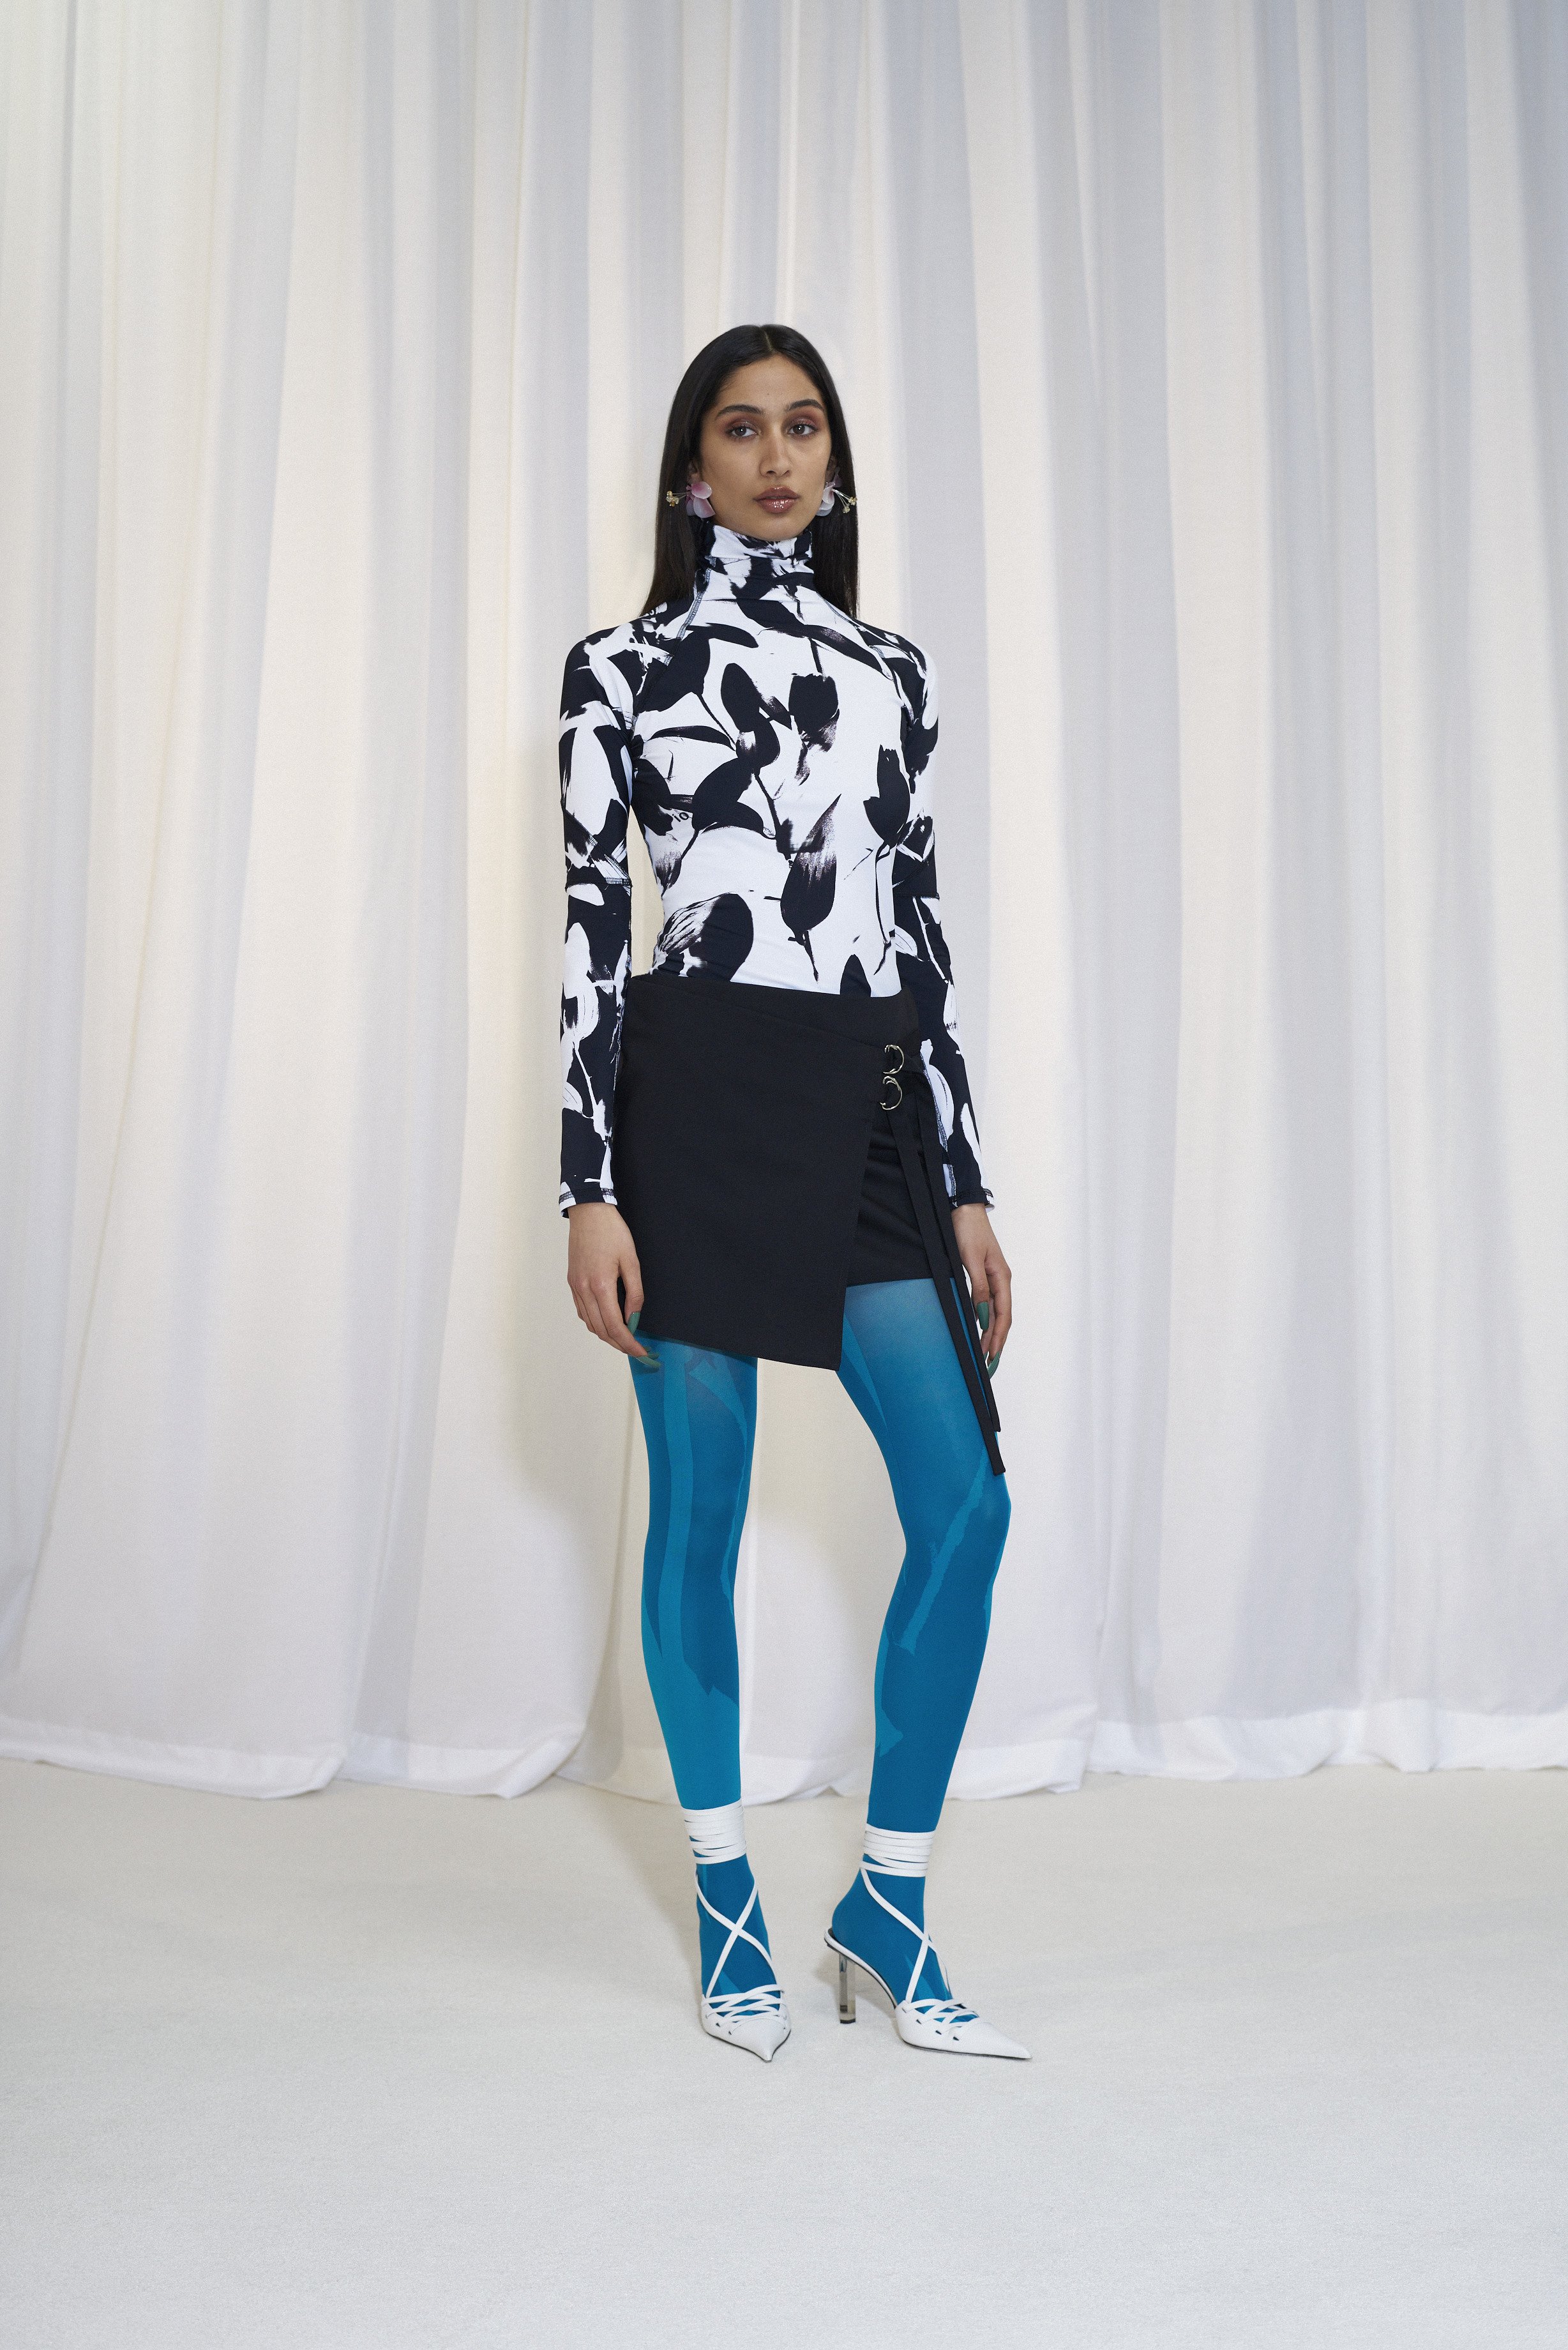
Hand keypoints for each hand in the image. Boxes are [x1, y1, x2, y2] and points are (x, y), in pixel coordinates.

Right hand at [566, 1203, 655, 1360]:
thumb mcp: (631, 1261)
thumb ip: (634, 1293)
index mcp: (601, 1285)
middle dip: (618, 1344)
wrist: (589, 1212)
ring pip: (589, 1323)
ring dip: (606, 1335)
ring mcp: (575, 1287)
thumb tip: (634, 1317)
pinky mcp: (572, 1282)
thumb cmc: (612, 1232)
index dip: (628, 1343)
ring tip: (623, 1337)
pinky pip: (582, 1311)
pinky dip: (594, 1321)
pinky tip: (606, 1320)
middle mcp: (584, 1290)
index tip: (640, 1352)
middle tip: (634, 1349)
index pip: (615, 1326)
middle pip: (600, 1330)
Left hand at [951, 1204, 1010, 1371]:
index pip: (1003, 1315)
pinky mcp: (983, 1274)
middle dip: (997, 1341)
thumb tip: (982, 1313)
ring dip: (991, 1332)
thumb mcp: (971, 1259)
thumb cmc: (968, 1230)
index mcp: (1002, 1278)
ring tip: (985, 1351)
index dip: (998, 1337)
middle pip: (1001, 1317)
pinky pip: (987, 1302)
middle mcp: (1001, 1280)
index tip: (992, 1355)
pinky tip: (980, 1327)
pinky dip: (984, 1318)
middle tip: (990, 1363)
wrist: (964, 1209)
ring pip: (995, 1312)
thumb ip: (978, 1286)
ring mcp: (993, 1278)